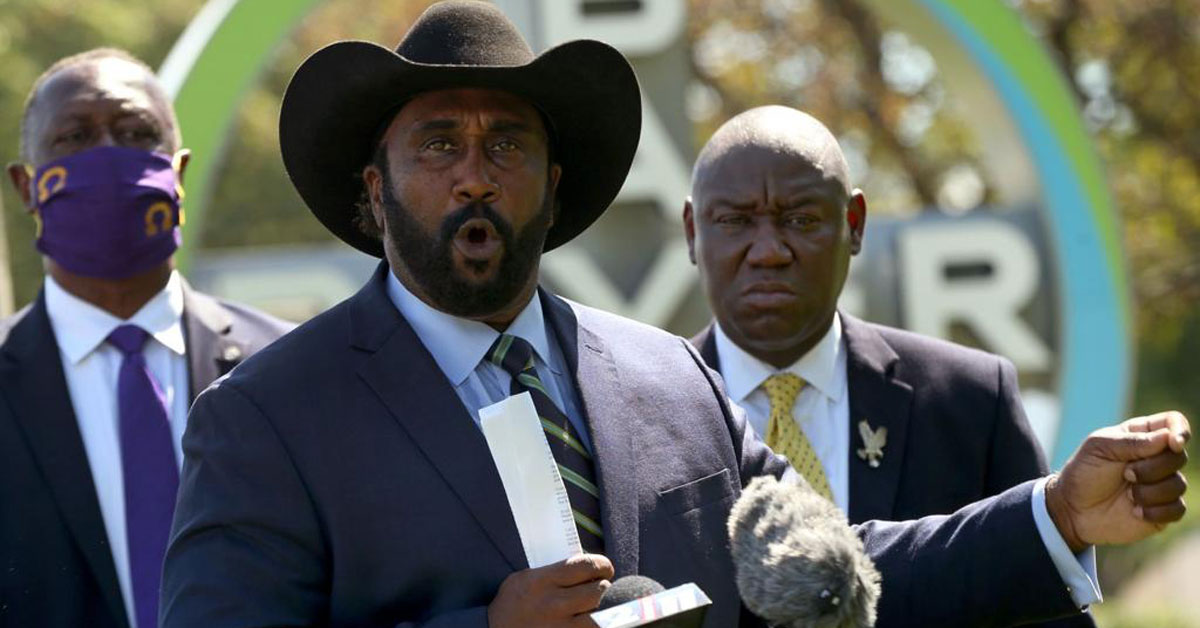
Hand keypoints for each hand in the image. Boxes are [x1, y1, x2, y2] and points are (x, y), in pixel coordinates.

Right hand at [487, 553, 613, 627]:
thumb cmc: (511, 604)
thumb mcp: (524, 578)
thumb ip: (552, 570)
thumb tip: (582, 564)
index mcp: (544, 581)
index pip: (586, 565)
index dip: (602, 565)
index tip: (604, 569)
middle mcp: (554, 604)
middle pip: (600, 591)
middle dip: (606, 588)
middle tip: (602, 589)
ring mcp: (561, 627)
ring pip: (601, 617)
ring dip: (604, 610)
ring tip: (598, 608)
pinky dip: (595, 625)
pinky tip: (588, 621)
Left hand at [1046, 411, 1189, 552]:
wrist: (1073, 510)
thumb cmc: (1083, 472)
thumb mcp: (1099, 448)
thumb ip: (1132, 441)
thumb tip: (1168, 438)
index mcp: (1141, 435)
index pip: (1173, 423)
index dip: (1180, 430)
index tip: (1174, 442)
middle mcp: (1156, 458)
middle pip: (1179, 456)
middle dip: (1152, 468)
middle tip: (1126, 475)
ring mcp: (1161, 484)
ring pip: (1178, 484)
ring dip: (1149, 492)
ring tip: (1127, 495)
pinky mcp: (1163, 509)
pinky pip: (1177, 509)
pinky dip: (1155, 511)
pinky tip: (1135, 511)